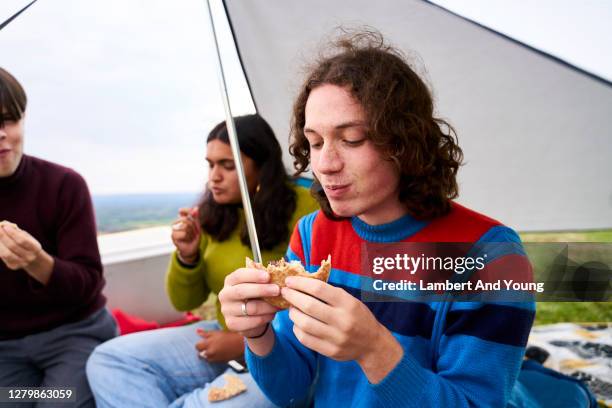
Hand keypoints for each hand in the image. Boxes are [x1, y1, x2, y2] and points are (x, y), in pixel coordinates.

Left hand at [0, 221, 42, 269]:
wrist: (33, 259)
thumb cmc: (27, 243)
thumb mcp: (26, 236)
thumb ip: (16, 231)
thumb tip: (3, 224)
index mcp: (35, 248)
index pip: (22, 240)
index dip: (12, 233)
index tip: (4, 226)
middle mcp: (29, 257)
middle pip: (12, 246)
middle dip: (3, 236)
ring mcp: (21, 263)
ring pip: (5, 253)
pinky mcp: (13, 266)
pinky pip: (2, 257)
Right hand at [171, 207, 199, 262]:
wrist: (191, 249)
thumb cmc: (194, 238)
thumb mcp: (197, 227)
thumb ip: (196, 217)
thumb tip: (196, 207)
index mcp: (182, 220)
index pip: (183, 212)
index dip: (188, 211)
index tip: (192, 213)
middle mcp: (177, 223)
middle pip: (186, 220)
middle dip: (193, 227)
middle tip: (194, 233)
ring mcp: (174, 229)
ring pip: (186, 227)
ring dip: (191, 234)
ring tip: (190, 237)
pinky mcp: (173, 236)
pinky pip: (184, 233)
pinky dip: (188, 238)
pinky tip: (186, 240)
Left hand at [195, 329, 243, 362]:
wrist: (241, 345)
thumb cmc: (230, 336)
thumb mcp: (217, 333)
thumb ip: (206, 333)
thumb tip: (197, 331)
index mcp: (209, 344)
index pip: (197, 346)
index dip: (200, 344)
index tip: (203, 342)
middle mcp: (210, 352)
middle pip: (200, 354)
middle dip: (202, 351)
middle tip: (208, 346)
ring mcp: (214, 359)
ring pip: (206, 359)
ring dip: (207, 355)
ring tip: (214, 349)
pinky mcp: (219, 362)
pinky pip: (212, 361)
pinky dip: (213, 358)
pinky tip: (218, 353)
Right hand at [218, 267, 280, 338]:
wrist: (249, 318)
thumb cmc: (255, 296)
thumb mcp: (256, 285)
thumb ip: (262, 280)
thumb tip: (276, 275)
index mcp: (230, 281)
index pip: (239, 275)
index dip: (253, 275)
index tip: (268, 276)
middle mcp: (225, 295)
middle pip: (241, 291)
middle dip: (261, 290)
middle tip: (277, 290)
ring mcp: (226, 310)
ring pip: (250, 308)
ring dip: (268, 306)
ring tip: (279, 304)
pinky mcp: (232, 324)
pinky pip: (252, 321)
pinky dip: (265, 317)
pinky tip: (272, 314)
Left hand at [281, 276, 403, 382]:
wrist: (372, 344)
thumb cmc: (357, 316)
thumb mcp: (350, 300)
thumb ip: (329, 293)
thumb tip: (301, 283)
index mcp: (348, 303)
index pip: (319, 289)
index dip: (300, 283)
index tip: (289, 281)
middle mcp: (342, 320)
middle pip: (309, 306)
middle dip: (292, 297)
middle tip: (285, 292)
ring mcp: (336, 338)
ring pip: (304, 324)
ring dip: (293, 313)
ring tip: (292, 308)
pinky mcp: (330, 351)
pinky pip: (306, 339)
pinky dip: (297, 329)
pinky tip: (298, 323)